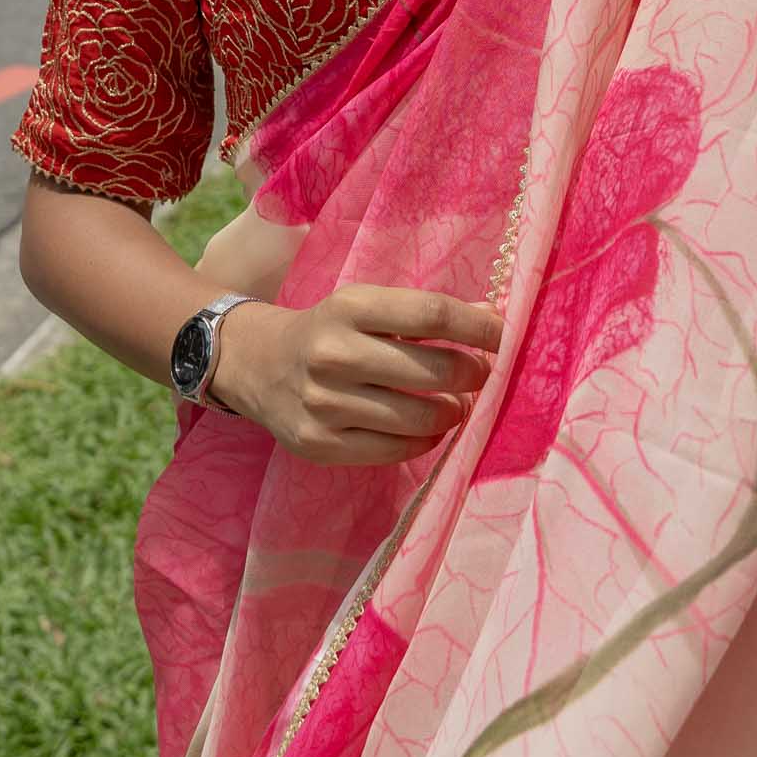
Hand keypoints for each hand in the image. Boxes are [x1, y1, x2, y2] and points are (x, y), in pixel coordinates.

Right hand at [211, 284, 505, 467]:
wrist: (256, 365)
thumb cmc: (328, 330)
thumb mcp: (364, 306)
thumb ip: (422, 314)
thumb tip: (491, 316)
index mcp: (348, 307)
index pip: (430, 314)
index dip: (476, 326)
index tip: (500, 335)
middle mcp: (333, 354)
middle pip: (432, 370)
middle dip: (473, 374)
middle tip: (482, 375)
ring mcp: (324, 404)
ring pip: (420, 417)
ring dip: (454, 412)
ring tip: (457, 404)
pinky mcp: (320, 445)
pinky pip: (396, 449)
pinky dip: (426, 439)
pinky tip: (429, 427)